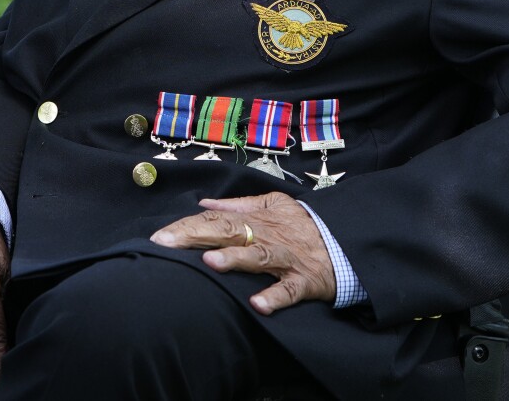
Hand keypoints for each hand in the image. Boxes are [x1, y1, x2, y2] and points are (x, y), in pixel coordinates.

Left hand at [150, 192, 336, 313]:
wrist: (348, 242)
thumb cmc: (304, 225)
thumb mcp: (273, 205)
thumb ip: (238, 205)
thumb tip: (203, 203)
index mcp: (258, 219)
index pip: (215, 220)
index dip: (187, 226)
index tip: (160, 236)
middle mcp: (268, 237)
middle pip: (229, 232)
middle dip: (196, 237)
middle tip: (167, 244)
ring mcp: (286, 260)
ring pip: (258, 258)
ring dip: (235, 260)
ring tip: (210, 262)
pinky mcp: (305, 281)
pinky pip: (288, 290)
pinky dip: (274, 297)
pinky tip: (257, 305)